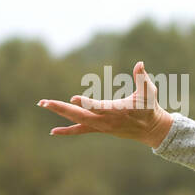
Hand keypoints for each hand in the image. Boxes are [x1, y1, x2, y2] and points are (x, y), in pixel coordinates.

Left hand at [38, 62, 173, 147]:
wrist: (151, 130)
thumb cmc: (150, 107)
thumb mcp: (149, 92)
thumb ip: (142, 78)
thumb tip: (140, 63)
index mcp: (119, 110)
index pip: (100, 107)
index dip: (87, 104)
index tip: (73, 99)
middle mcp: (107, 120)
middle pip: (81, 115)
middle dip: (61, 108)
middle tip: (44, 102)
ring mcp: (102, 126)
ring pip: (77, 120)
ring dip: (60, 112)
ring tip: (42, 103)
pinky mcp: (100, 129)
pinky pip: (81, 130)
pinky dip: (67, 131)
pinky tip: (53, 131)